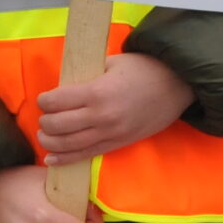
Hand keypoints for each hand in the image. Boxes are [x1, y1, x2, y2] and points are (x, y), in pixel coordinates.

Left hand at [36, 52, 193, 166]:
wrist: (177, 86)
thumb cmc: (145, 68)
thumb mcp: (113, 62)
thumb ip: (88, 75)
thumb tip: (66, 86)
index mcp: (97, 92)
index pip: (56, 102)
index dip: (45, 100)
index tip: (44, 99)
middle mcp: (101, 117)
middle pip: (58, 126)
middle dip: (45, 121)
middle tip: (45, 116)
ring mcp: (110, 134)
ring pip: (68, 145)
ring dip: (50, 142)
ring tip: (45, 135)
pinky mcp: (117, 145)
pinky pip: (85, 156)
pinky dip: (65, 159)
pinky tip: (52, 159)